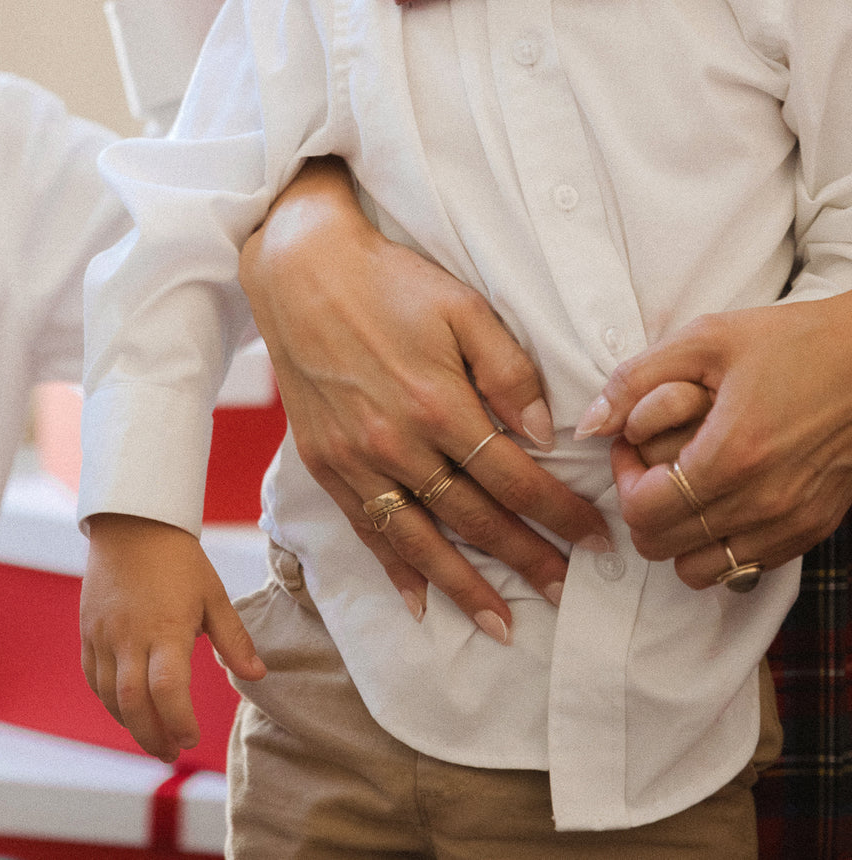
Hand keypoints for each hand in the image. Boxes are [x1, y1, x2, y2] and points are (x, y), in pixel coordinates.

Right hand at [80, 513, 264, 760]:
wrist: (132, 522)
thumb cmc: (178, 558)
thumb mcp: (213, 594)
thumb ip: (233, 639)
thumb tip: (258, 675)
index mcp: (166, 628)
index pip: (168, 689)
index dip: (178, 721)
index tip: (191, 737)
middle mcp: (130, 636)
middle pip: (134, 703)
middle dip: (151, 736)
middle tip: (169, 753)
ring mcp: (104, 635)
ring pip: (110, 696)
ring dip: (130, 724)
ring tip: (152, 735)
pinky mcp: (88, 631)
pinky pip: (93, 678)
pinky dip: (109, 701)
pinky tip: (127, 708)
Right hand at [240, 159, 612, 637]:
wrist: (301, 270)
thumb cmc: (389, 281)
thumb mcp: (462, 306)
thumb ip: (508, 370)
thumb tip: (542, 435)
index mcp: (439, 403)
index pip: (514, 478)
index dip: (559, 514)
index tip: (595, 539)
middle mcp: (397, 442)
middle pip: (475, 518)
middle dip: (526, 559)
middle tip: (566, 589)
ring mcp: (356, 459)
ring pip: (421, 539)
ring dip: (465, 586)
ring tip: (503, 626)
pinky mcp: (325, 462)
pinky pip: (366, 528)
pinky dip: (394, 569)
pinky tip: (420, 601)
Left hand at [577, 294, 851, 587]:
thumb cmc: (789, 342)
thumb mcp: (704, 340)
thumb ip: (635, 381)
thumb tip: (589, 425)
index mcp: (732, 455)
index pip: (643, 512)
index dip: (623, 478)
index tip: (630, 444)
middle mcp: (763, 503)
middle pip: (662, 546)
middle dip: (643, 504)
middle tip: (652, 462)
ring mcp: (791, 524)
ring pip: (700, 571)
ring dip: (679, 533)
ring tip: (685, 483)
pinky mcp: (811, 530)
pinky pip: (745, 568)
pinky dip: (721, 544)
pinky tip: (723, 496)